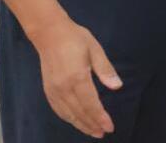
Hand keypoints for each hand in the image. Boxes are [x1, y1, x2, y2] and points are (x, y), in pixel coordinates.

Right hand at [31, 19, 121, 138]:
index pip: (91, 104)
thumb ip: (105, 69)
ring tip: (93, 131)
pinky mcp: (48, 90)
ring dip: (81, 125)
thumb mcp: (95, 49)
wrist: (49, 33)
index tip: (110, 127)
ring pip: (68, 114)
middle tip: (103, 132)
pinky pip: (58, 110)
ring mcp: (54, 90)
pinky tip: (75, 121)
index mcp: (77, 78)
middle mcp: (64, 88)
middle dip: (92, 125)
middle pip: (79, 112)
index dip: (100, 118)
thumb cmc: (75, 39)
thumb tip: (117, 86)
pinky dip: (68, 118)